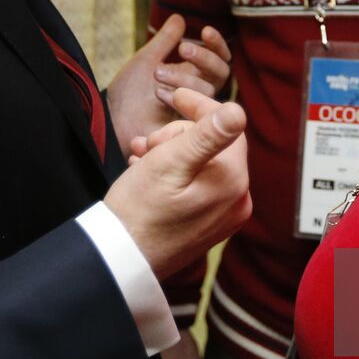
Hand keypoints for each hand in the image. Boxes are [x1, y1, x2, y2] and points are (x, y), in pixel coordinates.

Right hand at [105, 88, 249, 278]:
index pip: (228, 126)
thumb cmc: (139, 211)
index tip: (176, 95)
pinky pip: (197, 187)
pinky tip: (145, 172)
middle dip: (178, 135)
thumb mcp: (168, 164)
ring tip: (140, 155)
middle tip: (148, 142)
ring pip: (202, 165)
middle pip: (214, 146)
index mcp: (232, 182)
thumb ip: (206, 136)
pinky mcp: (208, 228)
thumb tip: (238, 111)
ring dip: (170, 152)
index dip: (201, 107)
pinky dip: (173, 174)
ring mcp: (224, 217)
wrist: (120, 263)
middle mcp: (237, 201)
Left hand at [107, 14, 231, 153]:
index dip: (216, 44)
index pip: (219, 58)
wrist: (112, 119)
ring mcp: (196, 111)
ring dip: (184, 78)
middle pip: (221, 72)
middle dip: (204, 58)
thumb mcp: (146, 60)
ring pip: (209, 90)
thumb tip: (179, 17)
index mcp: (193, 75)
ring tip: (157, 74)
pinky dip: (179, 99)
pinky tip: (158, 94)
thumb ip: (164, 41)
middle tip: (183, 48)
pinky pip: (198, 113)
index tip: (205, 30)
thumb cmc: (129, 93)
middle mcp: (198, 92)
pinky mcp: (190, 128)